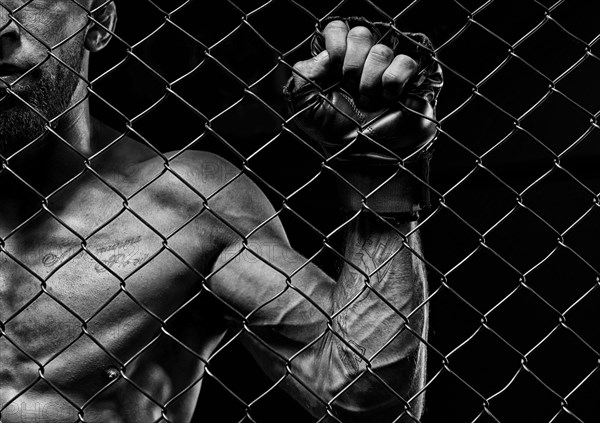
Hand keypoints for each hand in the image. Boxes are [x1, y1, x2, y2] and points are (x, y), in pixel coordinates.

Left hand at [286, 17, 442, 160]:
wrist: (365, 156)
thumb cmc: (336, 133)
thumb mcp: (305, 108)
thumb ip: (303, 75)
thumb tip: (324, 55)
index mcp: (336, 62)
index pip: (337, 28)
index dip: (336, 42)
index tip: (334, 66)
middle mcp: (361, 60)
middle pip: (361, 33)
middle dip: (353, 63)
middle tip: (351, 86)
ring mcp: (386, 67)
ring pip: (381, 50)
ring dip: (370, 80)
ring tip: (368, 101)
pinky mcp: (408, 77)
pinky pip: (404, 62)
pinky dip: (393, 82)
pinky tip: (388, 98)